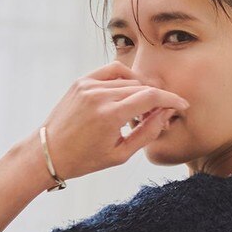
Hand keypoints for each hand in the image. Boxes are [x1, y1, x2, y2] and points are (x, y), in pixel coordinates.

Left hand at [34, 61, 189, 182]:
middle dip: (156, 99)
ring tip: (142, 108)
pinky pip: (112, 71)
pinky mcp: (82, 81)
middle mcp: (100, 95)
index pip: (150, 97)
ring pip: (128, 79)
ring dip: (141, 90)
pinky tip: (129, 90)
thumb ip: (146, 133)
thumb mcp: (120, 155)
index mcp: (110, 116)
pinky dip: (125, 78)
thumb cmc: (84, 159)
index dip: (170, 100)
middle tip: (160, 114)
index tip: (181, 105)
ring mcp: (89, 85)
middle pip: (141, 87)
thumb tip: (165, 114)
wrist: (49, 152)